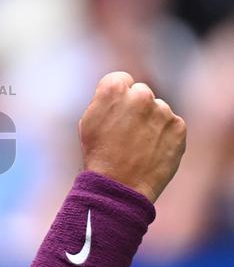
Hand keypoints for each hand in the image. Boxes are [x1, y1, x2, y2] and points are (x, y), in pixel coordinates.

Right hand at [78, 71, 186, 202]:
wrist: (119, 186)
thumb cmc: (98, 155)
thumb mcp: (89, 121)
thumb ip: (105, 100)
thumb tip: (120, 92)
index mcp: (114, 89)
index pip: (121, 79)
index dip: (117, 98)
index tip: (116, 113)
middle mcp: (141, 95)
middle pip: (141, 92)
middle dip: (136, 107)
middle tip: (127, 132)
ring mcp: (162, 110)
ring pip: (158, 110)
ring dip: (151, 122)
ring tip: (139, 146)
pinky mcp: (178, 127)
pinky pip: (172, 125)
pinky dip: (165, 136)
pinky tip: (152, 151)